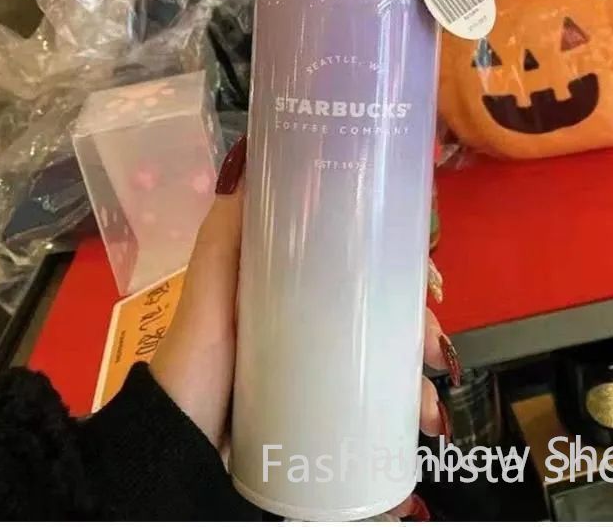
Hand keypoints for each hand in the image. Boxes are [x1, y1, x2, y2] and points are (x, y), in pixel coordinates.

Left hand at [150, 137, 458, 517]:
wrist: (178, 449)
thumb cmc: (197, 361)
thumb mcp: (210, 291)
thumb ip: (223, 235)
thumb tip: (246, 164)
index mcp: (294, 287)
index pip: (361, 264)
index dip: (400, 265)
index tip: (425, 276)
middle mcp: (314, 321)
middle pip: (384, 311)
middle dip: (420, 324)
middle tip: (433, 344)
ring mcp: (321, 366)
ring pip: (389, 358)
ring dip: (421, 373)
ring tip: (429, 398)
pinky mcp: (325, 408)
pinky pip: (378, 403)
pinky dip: (408, 410)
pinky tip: (423, 420)